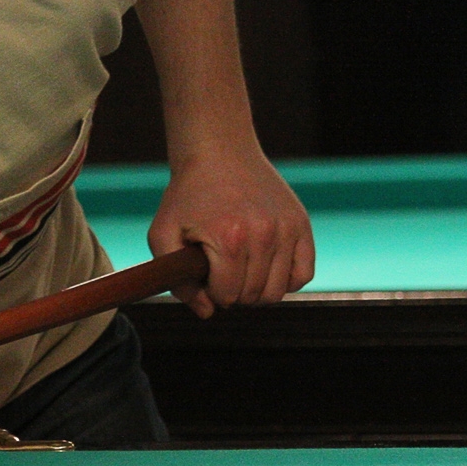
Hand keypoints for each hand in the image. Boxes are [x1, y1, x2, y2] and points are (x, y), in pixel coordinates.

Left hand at [146, 149, 313, 316]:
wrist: (219, 153)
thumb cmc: (187, 196)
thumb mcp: (163, 234)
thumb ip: (178, 281)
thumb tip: (207, 312)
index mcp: (229, 239)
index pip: (227, 295)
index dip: (211, 292)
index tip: (204, 275)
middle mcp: (264, 235)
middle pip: (253, 296)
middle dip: (232, 292)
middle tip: (220, 270)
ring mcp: (287, 229)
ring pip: (278, 291)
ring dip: (256, 289)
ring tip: (240, 269)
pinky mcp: (302, 224)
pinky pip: (303, 274)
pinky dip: (285, 280)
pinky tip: (265, 267)